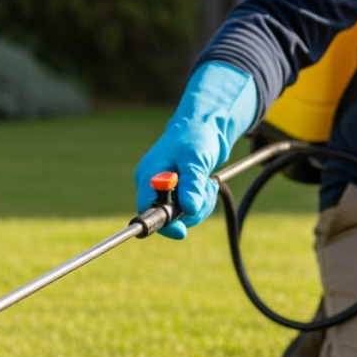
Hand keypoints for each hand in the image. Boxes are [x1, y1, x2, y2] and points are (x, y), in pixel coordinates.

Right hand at [134, 62, 256, 238]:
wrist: (206, 124)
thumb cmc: (197, 136)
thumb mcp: (196, 159)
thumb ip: (192, 184)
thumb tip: (190, 209)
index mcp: (149, 175)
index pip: (148, 209)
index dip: (164, 223)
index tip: (182, 231)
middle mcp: (151, 184)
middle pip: (166, 217)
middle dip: (190, 211)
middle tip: (205, 191)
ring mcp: (164, 190)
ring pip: (180, 216)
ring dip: (199, 206)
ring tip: (208, 184)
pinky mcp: (176, 192)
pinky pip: (187, 209)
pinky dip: (200, 202)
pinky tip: (206, 184)